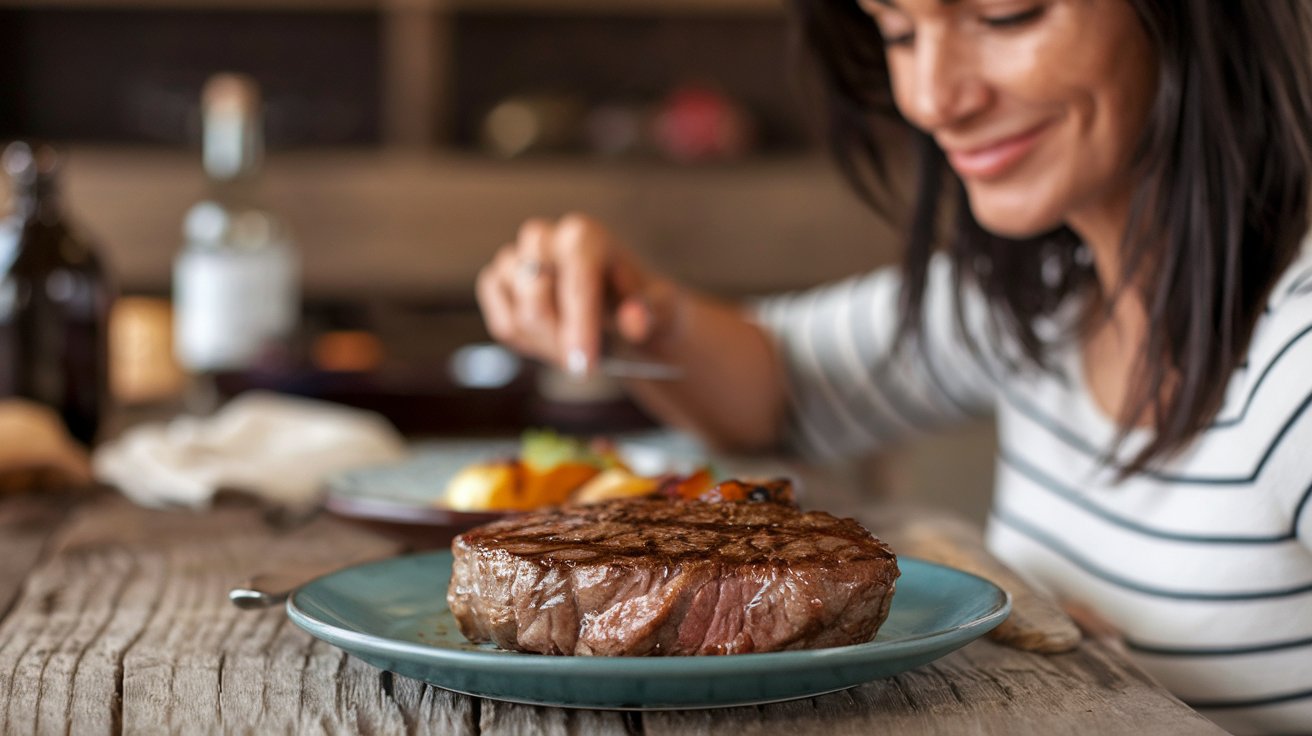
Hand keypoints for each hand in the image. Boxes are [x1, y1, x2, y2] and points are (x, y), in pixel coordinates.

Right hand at [476, 213, 677, 375]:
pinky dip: (525, 345)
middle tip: (587, 363)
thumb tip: (634, 319)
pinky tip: (553, 343)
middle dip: (561, 339)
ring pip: (518, 313)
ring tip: (575, 350)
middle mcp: (545, 238)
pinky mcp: (497, 282)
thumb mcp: (663, 310)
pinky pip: (502, 324)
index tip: (585, 362)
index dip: (579, 320)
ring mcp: (516, 259)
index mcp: (586, 235)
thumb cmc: (643, 305)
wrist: (622, 312)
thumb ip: (651, 313)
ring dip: (547, 345)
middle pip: (537, 294)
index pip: (576, 271)